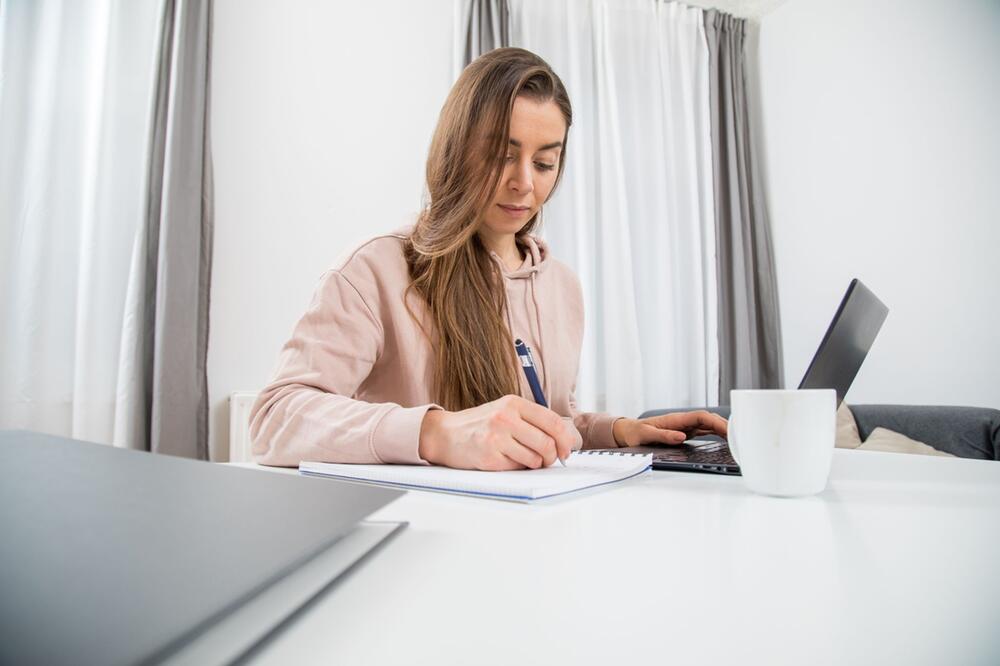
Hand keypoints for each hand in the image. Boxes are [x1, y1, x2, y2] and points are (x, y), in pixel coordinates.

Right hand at [418, 395, 578, 469]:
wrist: (445, 434)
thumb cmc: (479, 424)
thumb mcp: (504, 411)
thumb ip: (531, 420)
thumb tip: (562, 440)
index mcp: (513, 403)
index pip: (553, 421)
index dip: (565, 439)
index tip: (566, 450)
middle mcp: (505, 418)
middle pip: (547, 443)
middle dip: (552, 456)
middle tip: (547, 460)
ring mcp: (496, 438)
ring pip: (535, 459)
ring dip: (534, 464)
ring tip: (523, 458)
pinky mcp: (489, 457)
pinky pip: (517, 468)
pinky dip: (516, 468)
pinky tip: (505, 460)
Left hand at [612, 410, 727, 446]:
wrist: (629, 432)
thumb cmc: (635, 432)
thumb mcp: (645, 435)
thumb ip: (663, 435)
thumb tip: (681, 436)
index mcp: (675, 419)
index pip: (701, 417)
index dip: (716, 422)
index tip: (728, 430)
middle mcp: (683, 421)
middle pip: (708, 419)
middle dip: (724, 425)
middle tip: (739, 437)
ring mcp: (685, 426)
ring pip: (708, 424)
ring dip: (722, 430)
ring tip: (737, 439)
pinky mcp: (685, 432)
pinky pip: (704, 431)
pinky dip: (716, 434)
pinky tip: (725, 439)